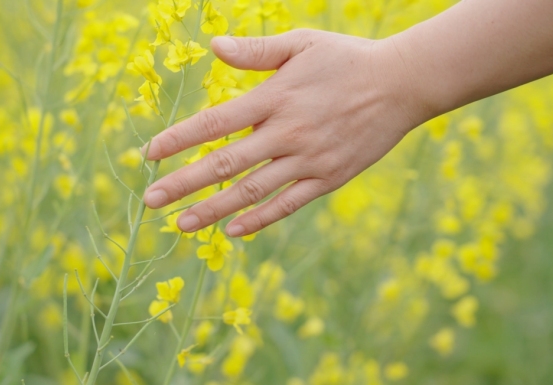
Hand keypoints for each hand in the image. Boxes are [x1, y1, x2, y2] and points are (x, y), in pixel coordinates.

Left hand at [142, 29, 426, 236]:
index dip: (178, 140)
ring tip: (181, 224)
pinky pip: (287, 204)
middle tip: (151, 201)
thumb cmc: (346, 60)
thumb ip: (256, 51)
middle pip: (225, 164)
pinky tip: (232, 231)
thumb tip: (212, 46)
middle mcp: (287, 132)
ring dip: (212, 209)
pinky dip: (258, 219)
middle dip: (183, 184)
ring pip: (251, 191)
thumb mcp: (302, 43)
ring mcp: (308, 159)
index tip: (149, 155)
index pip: (215, 122)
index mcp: (274, 97)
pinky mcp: (328, 178)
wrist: (402, 85)